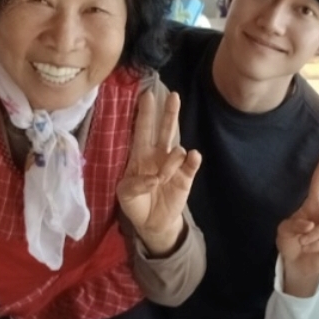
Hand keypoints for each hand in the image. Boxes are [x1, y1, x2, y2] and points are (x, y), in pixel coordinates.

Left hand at [116, 88, 201, 256]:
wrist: (153, 222)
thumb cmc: (136, 203)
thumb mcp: (125, 194)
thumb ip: (135, 184)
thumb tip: (155, 178)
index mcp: (140, 155)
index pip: (143, 130)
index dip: (145, 114)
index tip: (147, 96)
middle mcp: (158, 155)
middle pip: (166, 129)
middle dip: (169, 113)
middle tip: (173, 96)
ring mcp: (174, 165)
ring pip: (176, 149)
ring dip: (170, 161)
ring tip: (163, 178)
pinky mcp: (186, 177)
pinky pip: (191, 164)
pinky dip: (192, 160)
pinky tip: (193, 156)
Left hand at [275, 151, 318, 300]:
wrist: (296, 264)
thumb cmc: (290, 243)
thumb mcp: (284, 230)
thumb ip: (294, 223)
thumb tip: (312, 223)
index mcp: (312, 206)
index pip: (318, 184)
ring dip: (313, 235)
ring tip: (303, 243)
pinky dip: (316, 245)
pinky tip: (311, 249)